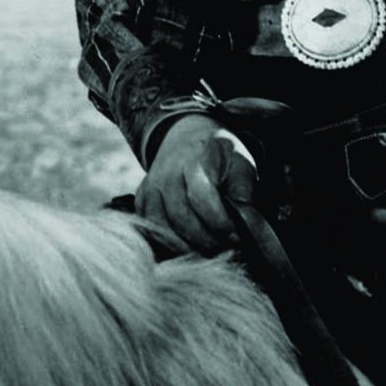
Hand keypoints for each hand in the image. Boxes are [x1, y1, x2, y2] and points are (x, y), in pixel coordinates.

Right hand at [135, 115, 257, 254]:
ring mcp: (151, 185)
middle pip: (181, 217)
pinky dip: (167, 242)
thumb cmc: (219, 155)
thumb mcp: (239, 161)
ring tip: (208, 248)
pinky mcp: (142, 198)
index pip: (201, 196)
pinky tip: (187, 243)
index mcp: (194, 159)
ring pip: (162, 227)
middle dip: (206, 239)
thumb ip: (243, 186)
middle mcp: (166, 172)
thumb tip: (243, 213)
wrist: (187, 137)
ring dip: (187, 245)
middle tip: (225, 245)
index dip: (218, 221)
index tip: (235, 233)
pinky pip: (149, 228)